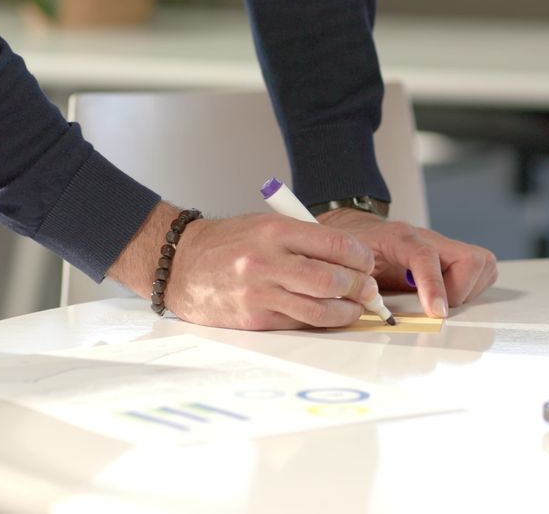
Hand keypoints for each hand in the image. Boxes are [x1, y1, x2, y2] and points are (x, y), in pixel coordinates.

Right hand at [108, 203, 380, 329]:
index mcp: (274, 230)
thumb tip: (350, 258)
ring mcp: (259, 293)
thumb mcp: (265, 225)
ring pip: (319, 309)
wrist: (180, 265)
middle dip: (359, 286)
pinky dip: (320, 321)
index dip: (360, 256)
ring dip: (346, 311)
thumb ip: (304, 238)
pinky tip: (329, 315)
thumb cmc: (229, 243)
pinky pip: (299, 323)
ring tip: (355, 306)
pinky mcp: (254, 319)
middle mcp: (266, 261)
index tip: (367, 262)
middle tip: (368, 288)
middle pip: (331, 279)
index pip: (333, 244)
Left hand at [317, 208, 496, 317]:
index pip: (425, 256)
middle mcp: (430, 239)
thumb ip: (362, 285)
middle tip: (436, 305)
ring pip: (482, 264)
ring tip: (443, 298)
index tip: (437, 312)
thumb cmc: (359, 249)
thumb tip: (374, 309)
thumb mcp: (351, 265)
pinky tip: (451, 293)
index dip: (434, 286)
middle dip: (459, 291)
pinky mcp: (456, 255)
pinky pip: (483, 269)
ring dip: (469, 290)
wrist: (364, 231)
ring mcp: (446, 246)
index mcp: (400, 238)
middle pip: (469, 259)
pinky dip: (474, 287)